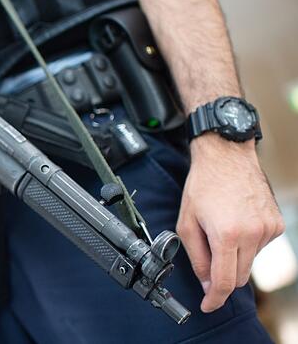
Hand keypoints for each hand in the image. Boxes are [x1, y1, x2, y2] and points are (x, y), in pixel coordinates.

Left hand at [176, 135, 284, 312]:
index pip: (225, 281)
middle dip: (222, 275)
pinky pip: (260, 247)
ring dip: (234, 256)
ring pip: (249, 262)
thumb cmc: (203, 186)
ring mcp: (268, 230)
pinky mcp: (277, 224)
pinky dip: (246, 243)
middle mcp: (252, 234)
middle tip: (208, 257)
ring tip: (221, 229)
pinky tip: (236, 222)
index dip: (215, 299)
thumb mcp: (187, 223)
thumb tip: (207, 283)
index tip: (208, 306)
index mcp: (227, 235)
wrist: (227, 158)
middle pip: (239, 276)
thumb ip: (196, 257)